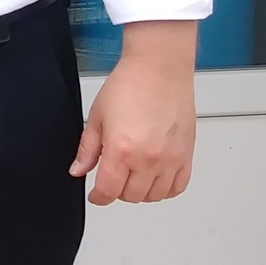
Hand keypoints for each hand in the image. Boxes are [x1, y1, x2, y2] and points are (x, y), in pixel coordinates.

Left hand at [70, 20, 197, 205]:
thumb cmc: (129, 84)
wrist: (159, 67)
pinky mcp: (186, 154)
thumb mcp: (97, 116)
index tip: (96, 195)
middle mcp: (148, 159)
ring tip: (133, 177)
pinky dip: (166, 189)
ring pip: (155, 196)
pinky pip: (178, 186)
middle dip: (118, 191)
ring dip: (141, 192)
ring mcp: (170, 159)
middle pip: (131, 196)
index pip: (108, 191)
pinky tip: (156, 178)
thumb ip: (87, 149)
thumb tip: (78, 170)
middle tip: (113, 178)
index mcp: (121, 150)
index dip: (99, 197)